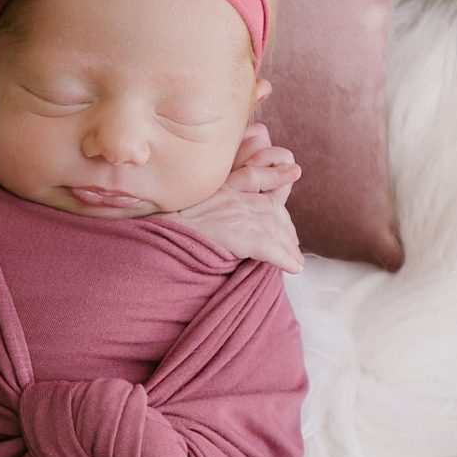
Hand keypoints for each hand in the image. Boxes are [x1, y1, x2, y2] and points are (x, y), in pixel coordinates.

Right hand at [169, 123, 304, 271]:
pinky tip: (293, 267)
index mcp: (231, 188)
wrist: (161, 230)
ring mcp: (240, 216)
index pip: (267, 199)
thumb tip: (253, 195)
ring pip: (275, 232)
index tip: (287, 229)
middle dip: (287, 233)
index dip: (279, 215)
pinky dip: (285, 258)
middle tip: (292, 249)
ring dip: (288, 249)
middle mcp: (239, 199)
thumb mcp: (202, 198)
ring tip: (295, 261)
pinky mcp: (240, 235)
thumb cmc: (174, 219)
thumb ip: (227, 192)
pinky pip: (270, 248)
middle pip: (275, 214)